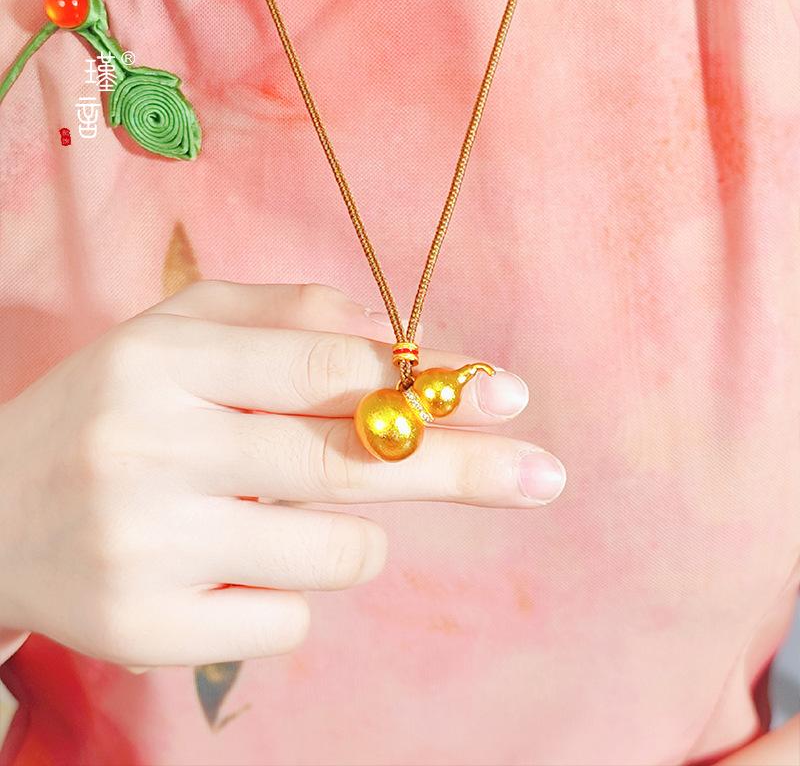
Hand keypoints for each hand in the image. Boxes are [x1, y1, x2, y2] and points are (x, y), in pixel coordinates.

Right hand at [0, 282, 564, 666]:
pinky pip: (289, 622)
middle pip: (353, 463)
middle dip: (462, 468)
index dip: (431, 382)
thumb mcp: (180, 333)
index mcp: (166, 361)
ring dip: (349, 534)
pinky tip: (227, 564)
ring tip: (282, 511)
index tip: (507, 393)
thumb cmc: (118, 409)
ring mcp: (148, 548)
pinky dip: (287, 592)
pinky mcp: (145, 630)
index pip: (331, 367)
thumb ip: (287, 315)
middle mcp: (153, 449)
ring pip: (337, 552)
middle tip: (543, 475)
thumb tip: (397, 341)